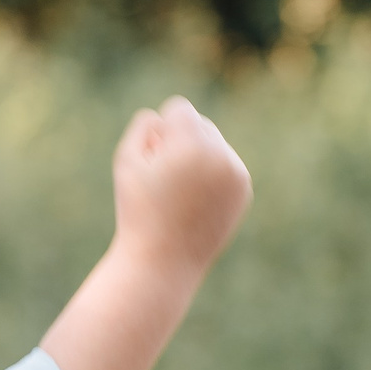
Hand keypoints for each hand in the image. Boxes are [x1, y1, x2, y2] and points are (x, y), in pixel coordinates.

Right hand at [111, 97, 251, 273]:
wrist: (164, 260)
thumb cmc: (138, 208)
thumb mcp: (126, 159)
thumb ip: (145, 125)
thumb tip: (167, 117)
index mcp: (192, 144)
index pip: (179, 109)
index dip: (160, 131)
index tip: (153, 159)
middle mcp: (221, 155)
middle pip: (200, 124)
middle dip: (181, 142)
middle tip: (165, 178)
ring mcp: (237, 174)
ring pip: (215, 144)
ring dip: (196, 157)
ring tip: (180, 191)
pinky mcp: (244, 190)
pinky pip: (225, 165)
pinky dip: (210, 175)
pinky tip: (195, 201)